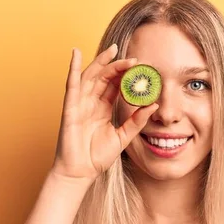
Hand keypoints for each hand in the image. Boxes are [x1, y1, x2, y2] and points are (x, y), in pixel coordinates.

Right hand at [51, 44, 158, 179]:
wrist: (81, 172)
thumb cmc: (97, 157)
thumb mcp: (123, 137)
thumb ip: (137, 121)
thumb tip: (154, 105)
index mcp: (103, 109)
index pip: (116, 86)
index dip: (127, 75)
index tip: (142, 68)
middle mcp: (91, 103)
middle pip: (105, 77)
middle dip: (118, 66)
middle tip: (134, 58)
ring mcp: (80, 104)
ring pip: (91, 77)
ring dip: (102, 63)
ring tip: (114, 50)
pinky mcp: (70, 108)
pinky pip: (71, 85)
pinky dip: (72, 68)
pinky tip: (76, 53)